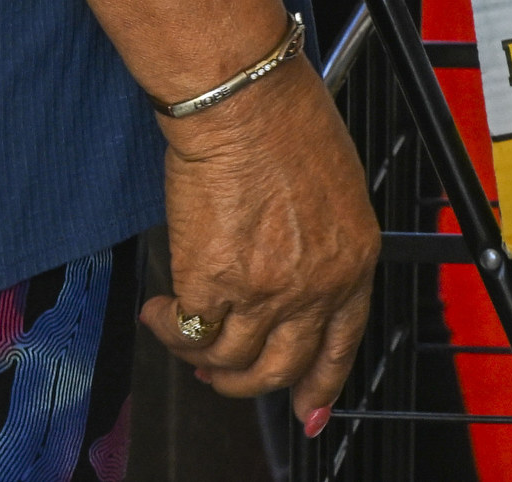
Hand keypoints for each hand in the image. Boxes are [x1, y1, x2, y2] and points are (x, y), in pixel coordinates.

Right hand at [141, 49, 376, 418]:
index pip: (342, 343)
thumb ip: (320, 242)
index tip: (309, 411)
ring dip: (199, 360)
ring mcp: (266, 291)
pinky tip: (157, 312)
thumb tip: (294, 277)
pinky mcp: (213, 285)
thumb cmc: (287, 121)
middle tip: (220, 376)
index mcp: (354, 257)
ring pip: (231, 363)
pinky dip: (166, 331)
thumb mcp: (335, 187)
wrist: (243, 101)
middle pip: (282, 368)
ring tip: (179, 331)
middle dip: (246, 384)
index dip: (322, 385)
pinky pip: (188, 334)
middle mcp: (316, 283)